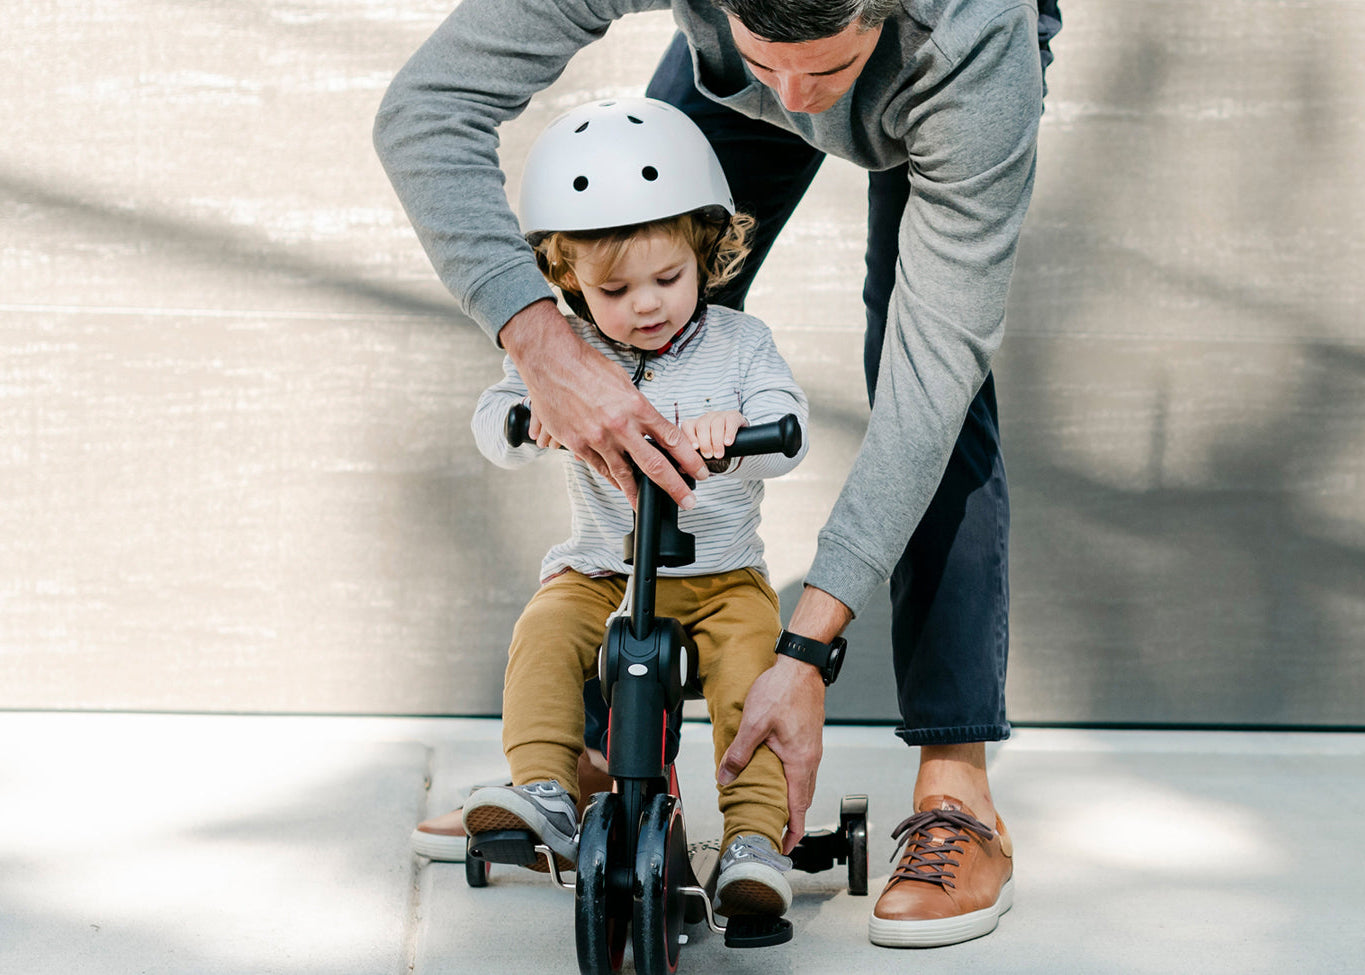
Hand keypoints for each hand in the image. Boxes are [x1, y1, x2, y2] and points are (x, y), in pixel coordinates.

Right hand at [500, 301, 707, 506]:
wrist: (550, 361)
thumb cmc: (586, 366)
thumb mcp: (623, 381)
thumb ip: (638, 407)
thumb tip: (651, 426)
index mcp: (636, 406)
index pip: (672, 439)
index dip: (690, 459)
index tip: (699, 471)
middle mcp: (620, 425)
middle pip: (655, 465)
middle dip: (675, 487)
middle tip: (688, 500)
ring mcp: (597, 438)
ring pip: (625, 474)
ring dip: (639, 492)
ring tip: (648, 504)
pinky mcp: (577, 444)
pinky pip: (600, 468)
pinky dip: (613, 479)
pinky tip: (621, 486)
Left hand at [679, 410, 746, 460]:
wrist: (734, 441)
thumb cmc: (715, 447)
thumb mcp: (703, 452)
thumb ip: (692, 458)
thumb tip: (682, 468)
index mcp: (695, 425)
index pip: (687, 426)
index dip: (690, 437)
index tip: (695, 448)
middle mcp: (706, 418)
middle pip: (702, 425)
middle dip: (705, 442)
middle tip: (709, 455)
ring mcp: (720, 416)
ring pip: (716, 424)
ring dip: (717, 441)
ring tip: (719, 454)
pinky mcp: (733, 416)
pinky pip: (730, 422)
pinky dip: (729, 433)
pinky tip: (728, 443)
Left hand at [716, 585, 853, 852]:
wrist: (801, 666)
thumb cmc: (782, 691)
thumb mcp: (754, 724)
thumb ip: (739, 753)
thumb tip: (725, 778)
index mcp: (799, 762)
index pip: (799, 807)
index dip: (793, 830)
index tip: (786, 847)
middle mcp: (810, 759)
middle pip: (803, 799)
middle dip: (792, 820)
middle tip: (778, 835)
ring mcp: (812, 748)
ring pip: (803, 783)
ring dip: (792, 801)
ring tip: (776, 811)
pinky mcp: (809, 738)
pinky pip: (803, 769)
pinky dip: (793, 782)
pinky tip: (778, 778)